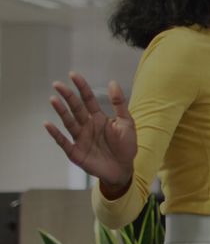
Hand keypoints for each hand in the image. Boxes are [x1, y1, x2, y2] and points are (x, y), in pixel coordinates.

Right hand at [44, 72, 135, 187]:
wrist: (124, 169)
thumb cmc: (126, 146)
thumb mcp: (126, 123)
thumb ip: (119, 104)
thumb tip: (112, 82)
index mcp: (99, 118)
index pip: (88, 99)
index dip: (81, 87)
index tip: (73, 74)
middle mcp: (87, 126)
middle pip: (76, 108)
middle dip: (67, 96)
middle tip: (57, 84)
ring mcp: (80, 138)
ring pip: (68, 122)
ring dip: (61, 111)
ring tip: (53, 99)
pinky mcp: (76, 152)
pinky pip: (64, 141)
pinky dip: (55, 134)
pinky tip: (48, 124)